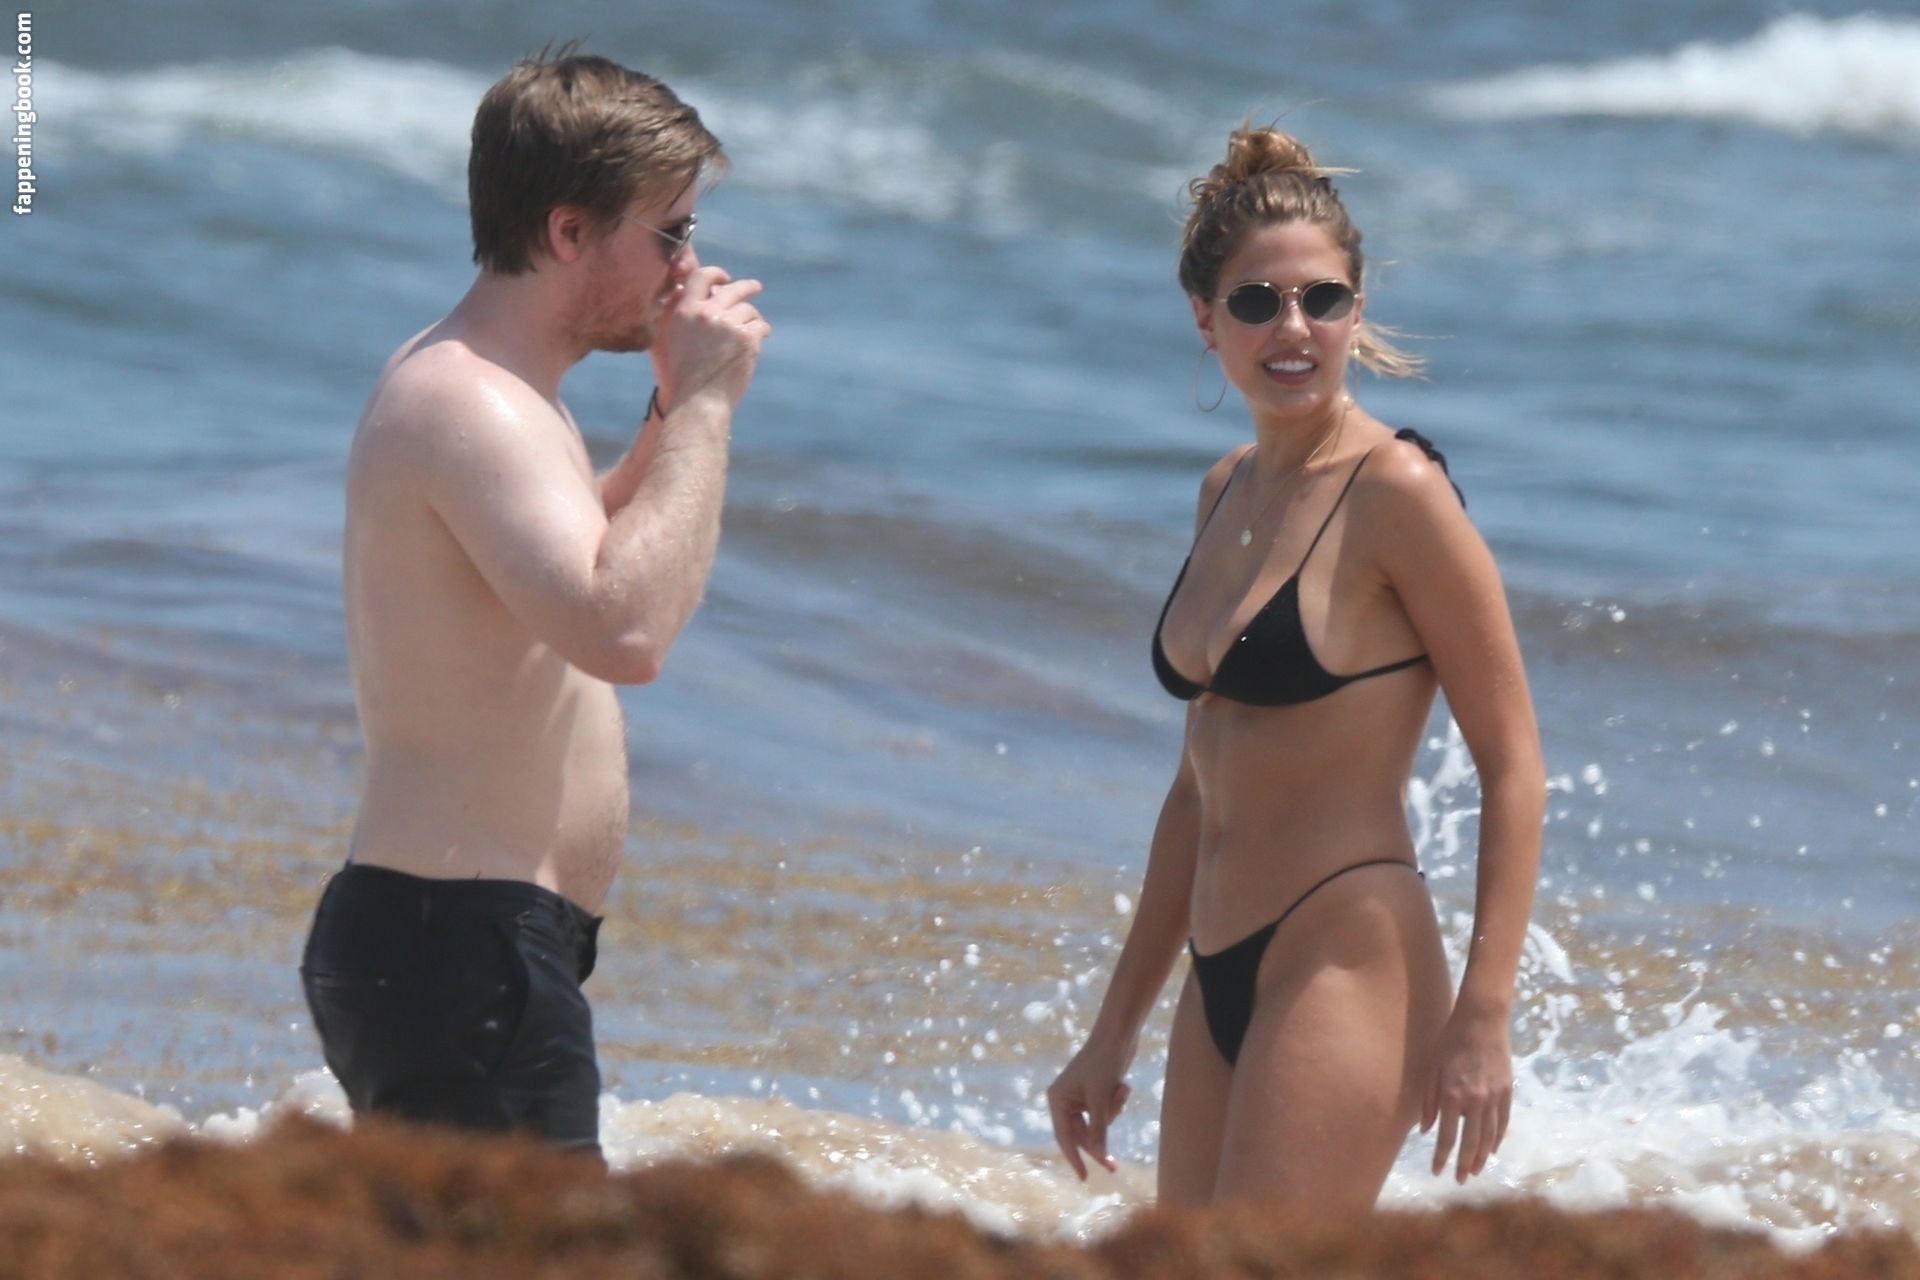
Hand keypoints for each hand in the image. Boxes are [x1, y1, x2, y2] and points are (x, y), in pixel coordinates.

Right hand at [650, 262, 769, 414]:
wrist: (698, 401)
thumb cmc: (680, 375)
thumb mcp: (667, 338)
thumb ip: (675, 312)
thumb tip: (685, 289)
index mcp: (685, 311)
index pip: (701, 276)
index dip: (716, 273)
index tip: (724, 277)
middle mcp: (707, 314)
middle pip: (732, 289)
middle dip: (746, 287)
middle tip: (755, 287)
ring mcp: (729, 325)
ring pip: (748, 310)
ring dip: (752, 318)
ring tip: (755, 326)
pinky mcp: (747, 338)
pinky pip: (760, 326)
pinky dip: (762, 332)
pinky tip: (762, 336)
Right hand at [1045, 1036, 1134, 1180]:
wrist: (1119, 1034)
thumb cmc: (1104, 1063)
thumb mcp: (1101, 1100)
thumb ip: (1099, 1129)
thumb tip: (1099, 1155)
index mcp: (1058, 1100)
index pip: (1064, 1138)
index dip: (1074, 1159)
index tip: (1084, 1179)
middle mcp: (1065, 1100)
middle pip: (1082, 1134)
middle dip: (1100, 1140)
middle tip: (1114, 1167)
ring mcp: (1080, 1096)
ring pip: (1098, 1123)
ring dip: (1113, 1112)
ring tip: (1121, 1089)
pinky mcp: (1096, 1093)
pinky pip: (1106, 1112)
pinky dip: (1116, 1103)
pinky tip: (1122, 1085)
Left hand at [1421, 1005, 1512, 1182]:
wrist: (1482, 1020)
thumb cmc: (1449, 1041)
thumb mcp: (1431, 1068)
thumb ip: (1428, 1101)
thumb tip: (1425, 1130)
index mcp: (1452, 1096)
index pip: (1446, 1137)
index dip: (1441, 1157)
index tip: (1437, 1172)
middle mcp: (1475, 1101)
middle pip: (1471, 1142)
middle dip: (1464, 1164)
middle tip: (1460, 1180)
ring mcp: (1494, 1097)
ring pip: (1489, 1136)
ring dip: (1482, 1156)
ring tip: (1476, 1170)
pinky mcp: (1507, 1091)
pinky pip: (1503, 1122)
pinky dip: (1498, 1138)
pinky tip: (1492, 1149)